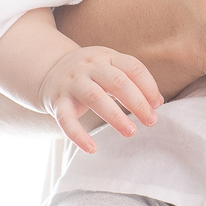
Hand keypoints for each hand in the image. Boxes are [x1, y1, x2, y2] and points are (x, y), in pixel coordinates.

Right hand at [38, 45, 161, 153]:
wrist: (49, 71)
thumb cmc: (90, 74)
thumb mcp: (111, 69)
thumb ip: (133, 82)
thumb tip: (157, 103)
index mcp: (107, 57)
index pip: (132, 67)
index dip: (148, 86)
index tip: (156, 105)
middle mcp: (89, 67)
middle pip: (117, 81)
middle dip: (137, 102)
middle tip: (151, 121)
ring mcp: (72, 83)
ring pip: (94, 97)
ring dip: (115, 116)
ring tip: (131, 132)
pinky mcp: (57, 101)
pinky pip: (66, 119)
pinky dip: (78, 135)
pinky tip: (92, 148)